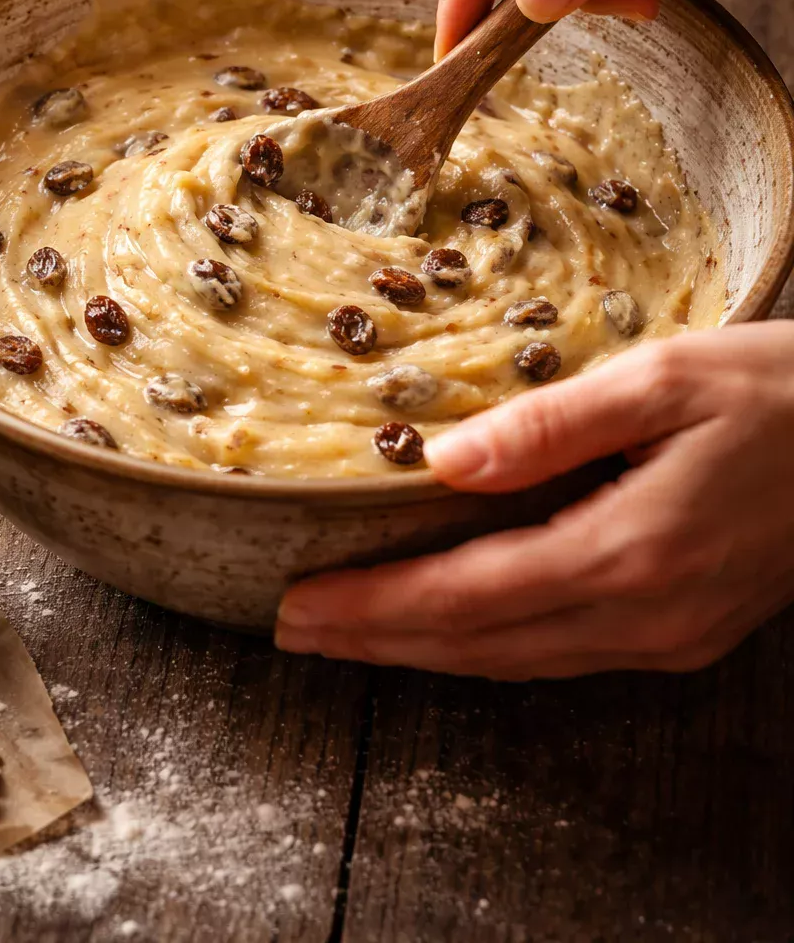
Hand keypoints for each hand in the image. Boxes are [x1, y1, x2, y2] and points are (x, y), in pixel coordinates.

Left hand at [275, 323, 793, 677]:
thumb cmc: (778, 392)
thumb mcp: (661, 379)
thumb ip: (548, 424)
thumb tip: (443, 458)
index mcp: (630, 550)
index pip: (466, 596)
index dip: (375, 607)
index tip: (299, 604)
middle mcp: (646, 614)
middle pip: (481, 646)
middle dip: (380, 643)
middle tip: (294, 632)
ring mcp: (670, 634)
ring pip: (519, 660)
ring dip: (427, 651)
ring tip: (352, 636)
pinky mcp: (686, 631)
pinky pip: (564, 653)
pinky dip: (491, 645)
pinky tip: (456, 626)